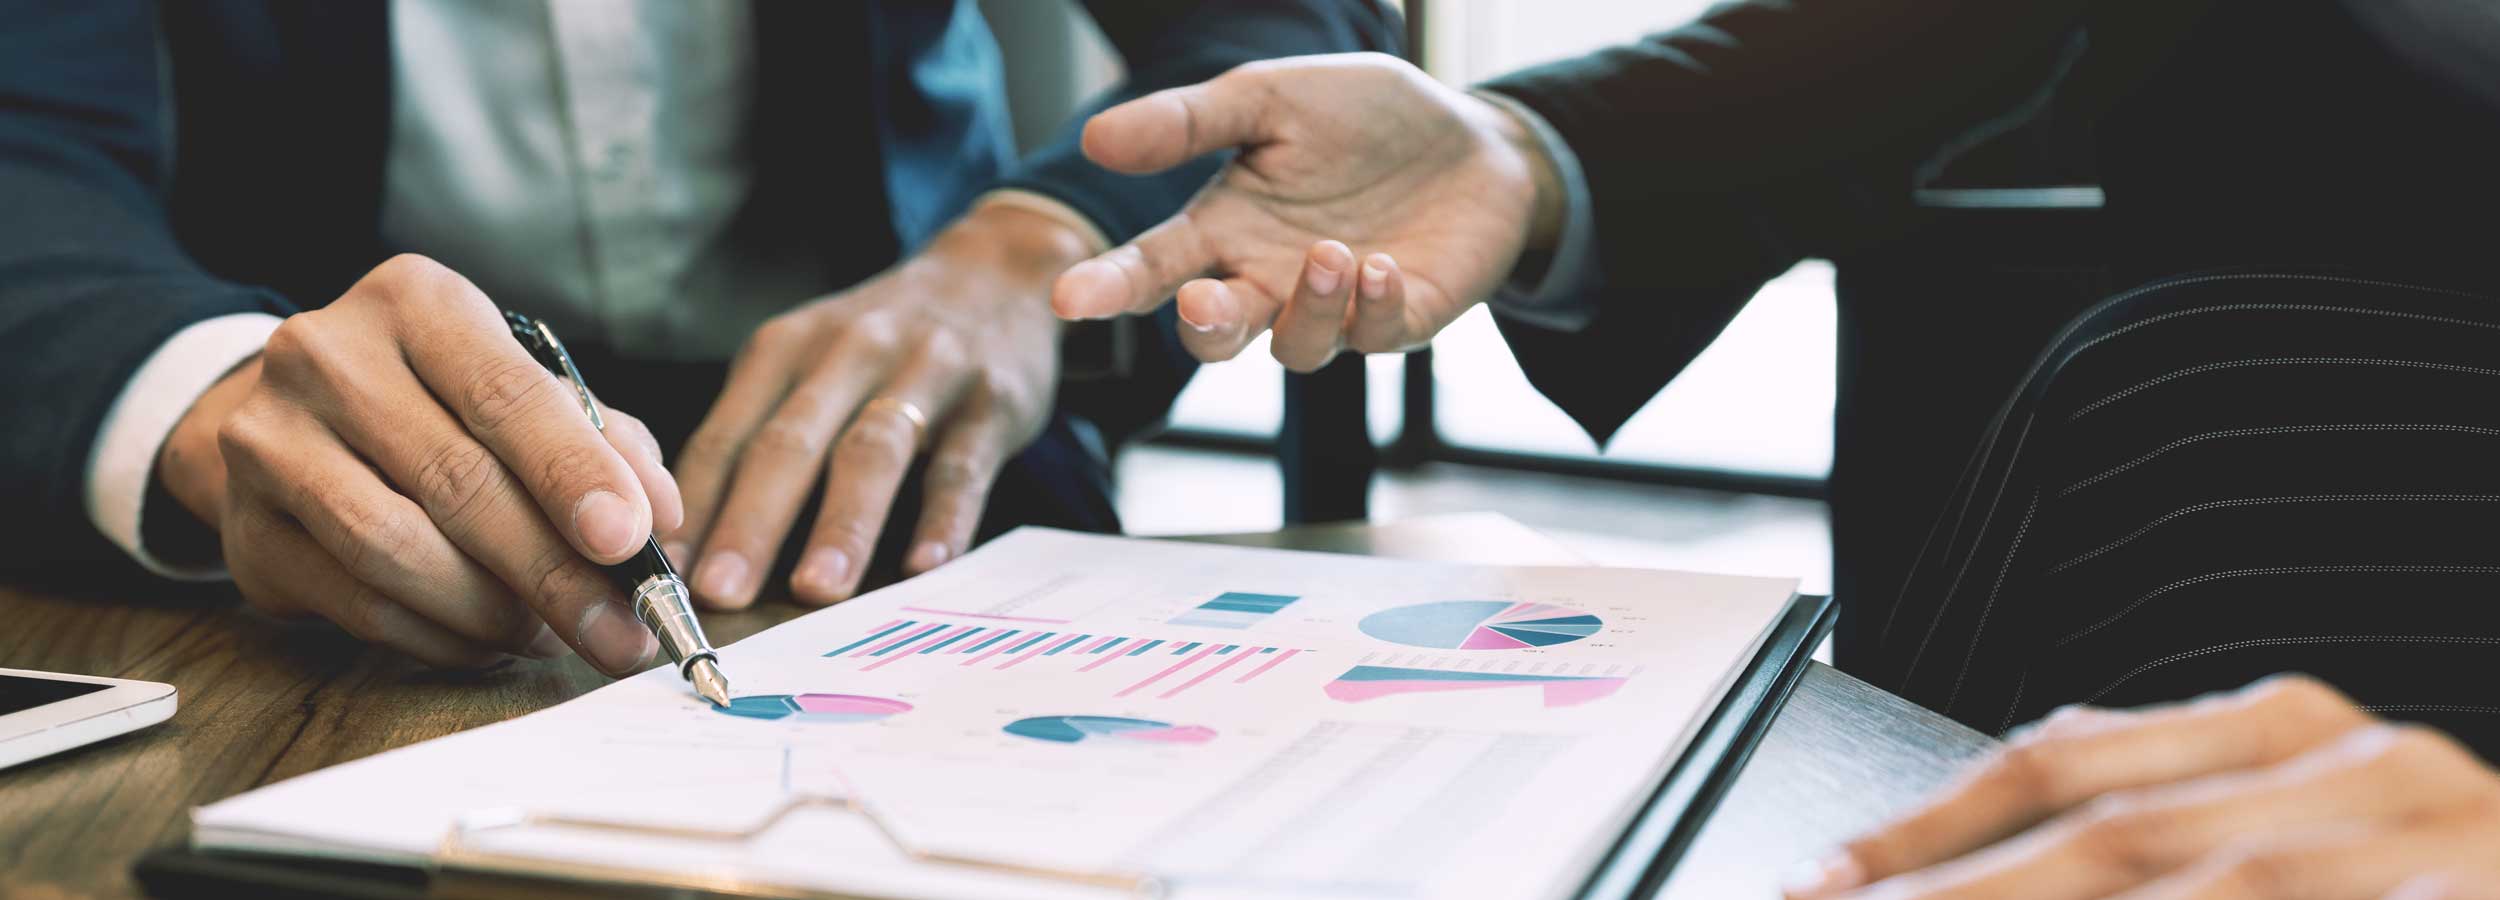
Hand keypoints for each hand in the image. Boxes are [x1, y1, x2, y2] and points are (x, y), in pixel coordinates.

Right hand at [157, 255, 682, 672]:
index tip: (627, 541)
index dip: (572, 473)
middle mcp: (328, 358)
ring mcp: (271, 442)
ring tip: (550, 636)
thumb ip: (601, 441)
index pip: (506, 394)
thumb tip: (661, 518)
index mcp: (415, 303)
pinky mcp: (246, 528)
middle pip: (457, 482)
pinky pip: (358, 603)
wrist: (289, 415)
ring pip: (397, 551)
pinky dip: (439, 636)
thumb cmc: (437, 401)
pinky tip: (486, 641)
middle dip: (554, 572)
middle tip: (620, 631)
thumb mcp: (519, 387)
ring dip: (492, 613)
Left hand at [663, 200, 1085, 607]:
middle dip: (751, 522)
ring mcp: (924, 370)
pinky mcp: (992, 398)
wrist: (998, 273)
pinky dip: (942, 519)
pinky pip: (962, 463)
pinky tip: (922, 567)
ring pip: (873, 451)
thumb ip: (762, 439)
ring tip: (815, 590)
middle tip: (721, 593)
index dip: (694, 508)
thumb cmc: (885, 346)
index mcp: (785, 350)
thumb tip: (699, 549)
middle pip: (790, 443)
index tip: (668, 576)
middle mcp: (847, 351)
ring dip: (842, 523)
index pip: (727, 436)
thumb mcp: (811, 365)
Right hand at [1049, 52, 1564, 371]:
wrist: (1475, 137)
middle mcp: (1270, 279)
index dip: (1110, 286)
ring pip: (1296, 349)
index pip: (1155, 267)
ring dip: (1308, 309)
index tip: (1070, 299)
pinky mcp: (1400, 320)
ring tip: (1332, 253)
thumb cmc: (1363, 118)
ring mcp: (1336, 308)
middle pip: (1214, 334)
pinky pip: (1375, 338)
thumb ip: (1189, 122)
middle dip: (1203, 327)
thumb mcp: (1271, 98)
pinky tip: (1383, 264)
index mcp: (1227, 228)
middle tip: (1204, 301)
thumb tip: (1097, 138)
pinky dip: (1374, 307)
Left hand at [1786, 676, 2499, 899]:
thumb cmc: (2438, 861)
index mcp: (2292, 731)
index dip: (1932, 828)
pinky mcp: (2477, 899)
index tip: (1820, 883)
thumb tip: (1972, 872)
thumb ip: (2165, 840)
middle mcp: (2362, 769)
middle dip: (1963, 894)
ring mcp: (2437, 842)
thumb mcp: (2294, 828)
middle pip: (2118, 839)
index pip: (2068, 765)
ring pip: (2209, 886)